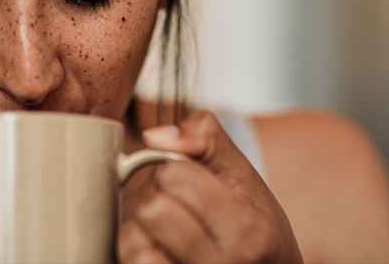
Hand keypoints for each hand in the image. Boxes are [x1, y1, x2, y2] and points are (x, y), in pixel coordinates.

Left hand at [118, 109, 303, 263]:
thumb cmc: (256, 229)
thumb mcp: (246, 178)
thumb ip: (207, 139)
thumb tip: (154, 136)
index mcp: (245, 228)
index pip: (173, 175)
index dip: (175, 171)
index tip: (191, 184)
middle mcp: (222, 263)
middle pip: (152, 209)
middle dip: (158, 198)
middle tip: (178, 208)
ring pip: (133, 240)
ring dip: (142, 228)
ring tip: (168, 231)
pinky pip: (132, 262)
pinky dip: (139, 251)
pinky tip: (160, 250)